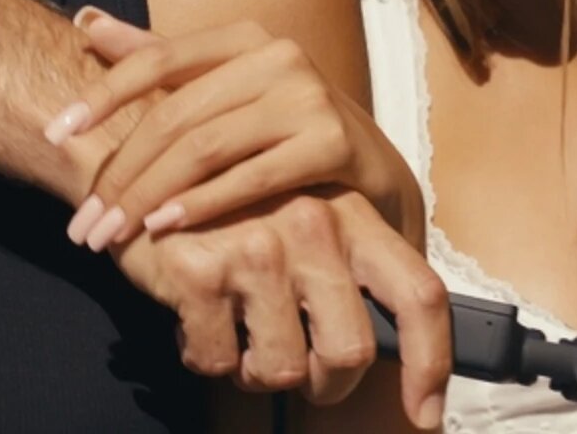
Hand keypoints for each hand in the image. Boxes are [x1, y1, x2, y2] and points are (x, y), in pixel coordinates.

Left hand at [49, 11, 419, 247]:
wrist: (372, 176)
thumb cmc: (284, 131)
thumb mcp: (223, 89)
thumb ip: (156, 57)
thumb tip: (83, 19)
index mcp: (244, 36)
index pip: (157, 58)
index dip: (102, 94)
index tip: (54, 134)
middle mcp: (278, 55)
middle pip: (176, 114)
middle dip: (121, 172)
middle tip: (83, 224)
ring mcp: (309, 96)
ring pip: (206, 147)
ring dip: (149, 196)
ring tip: (112, 233)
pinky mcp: (333, 142)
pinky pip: (251, 177)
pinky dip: (202, 204)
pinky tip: (165, 229)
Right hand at [111, 187, 450, 428]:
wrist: (145, 167)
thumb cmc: (235, 206)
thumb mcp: (308, 217)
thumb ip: (349, 270)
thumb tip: (389, 345)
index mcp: (353, 214)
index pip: (418, 294)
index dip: (431, 363)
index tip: (425, 414)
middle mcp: (314, 225)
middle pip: (348, 352)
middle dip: (324, 383)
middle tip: (296, 367)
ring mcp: (257, 248)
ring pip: (282, 369)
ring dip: (257, 371)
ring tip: (240, 333)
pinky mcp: (201, 272)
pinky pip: (218, 361)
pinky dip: (206, 355)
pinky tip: (197, 318)